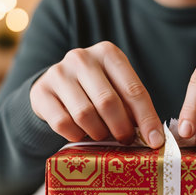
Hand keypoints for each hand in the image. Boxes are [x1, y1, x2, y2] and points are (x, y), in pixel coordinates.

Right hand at [30, 41, 163, 147]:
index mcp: (108, 53)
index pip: (133, 89)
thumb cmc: (96, 89)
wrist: (56, 86)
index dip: (146, 118)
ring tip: (103, 136)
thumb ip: (134, 107)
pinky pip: (63, 123)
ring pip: (85, 114)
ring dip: (99, 132)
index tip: (154, 141)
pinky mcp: (40, 91)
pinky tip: (81, 134)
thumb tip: (154, 137)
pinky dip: (76, 135)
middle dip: (121, 128)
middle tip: (126, 140)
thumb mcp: (117, 88)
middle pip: (108, 102)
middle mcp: (82, 58)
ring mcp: (58, 73)